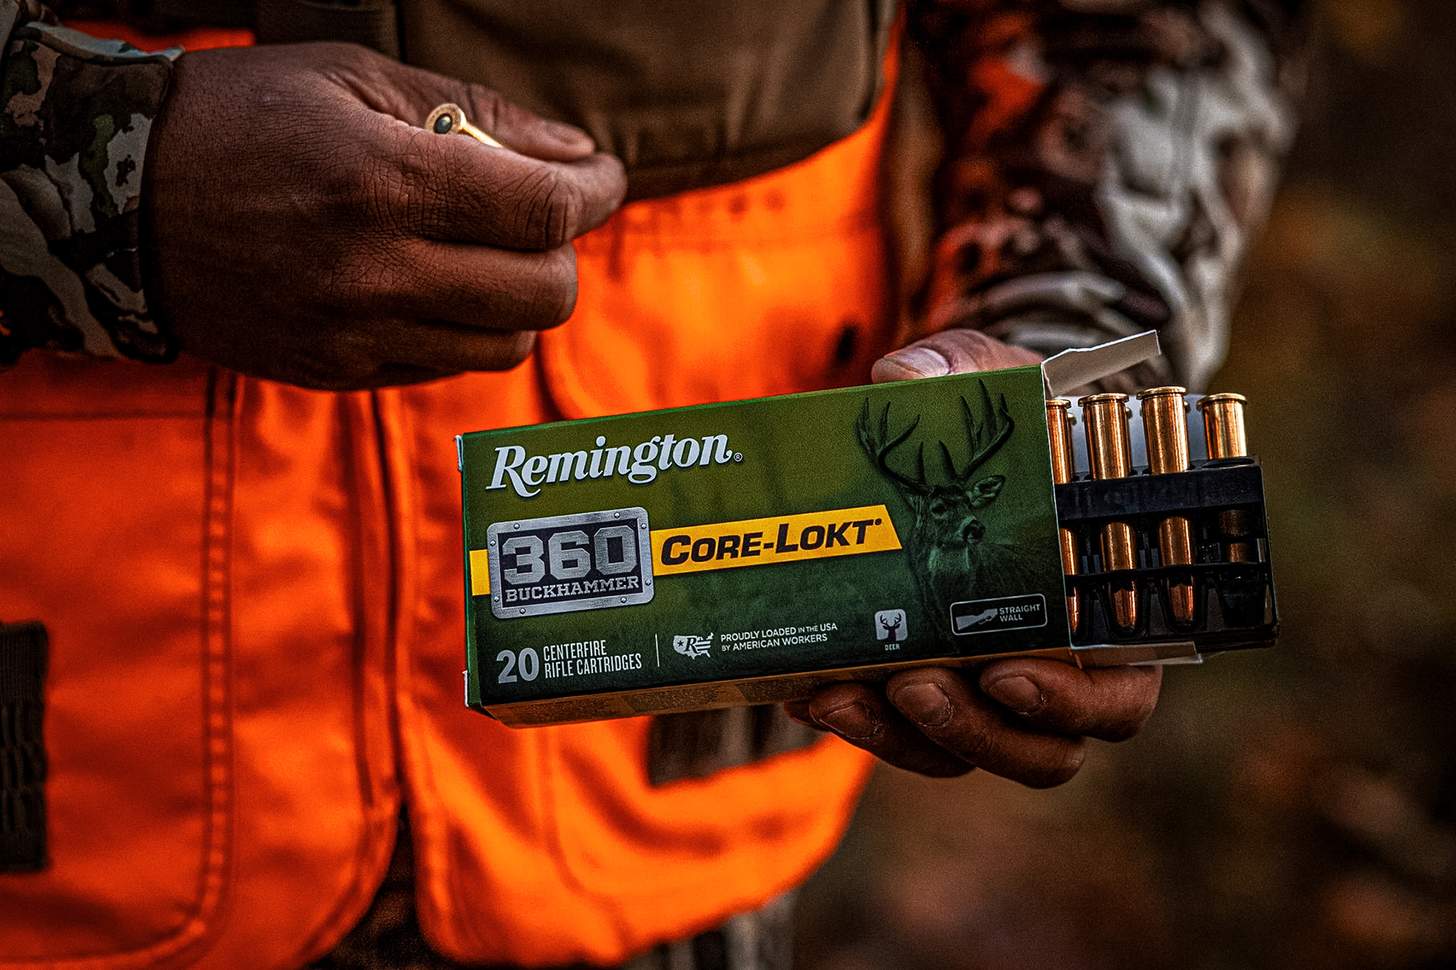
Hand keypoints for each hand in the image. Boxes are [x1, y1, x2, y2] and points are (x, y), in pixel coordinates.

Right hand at [143, 43, 625, 388]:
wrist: (114, 200)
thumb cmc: (239, 118)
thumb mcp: (353, 80)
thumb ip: (477, 116)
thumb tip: (573, 153)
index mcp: (385, 182)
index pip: (544, 213)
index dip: (596, 195)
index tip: (602, 178)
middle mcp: (376, 271)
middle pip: (544, 294)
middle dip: (565, 253)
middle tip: (544, 221)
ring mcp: (354, 332)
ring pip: (504, 345)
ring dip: (519, 300)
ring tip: (486, 255)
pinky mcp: (335, 371)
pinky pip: (444, 367)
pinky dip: (463, 330)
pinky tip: (434, 287)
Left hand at [786, 329, 1161, 784]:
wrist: (974, 442)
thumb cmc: (1013, 417)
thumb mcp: (994, 377)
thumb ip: (962, 367)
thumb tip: (904, 375)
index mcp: (1107, 610)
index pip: (1117, 695)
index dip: (1071, 702)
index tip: (1006, 672)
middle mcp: (1061, 668)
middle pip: (1041, 749)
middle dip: (973, 729)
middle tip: (912, 685)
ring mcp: (993, 688)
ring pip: (966, 752)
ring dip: (903, 737)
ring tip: (842, 695)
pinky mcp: (932, 689)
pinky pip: (904, 734)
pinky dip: (860, 721)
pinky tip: (808, 691)